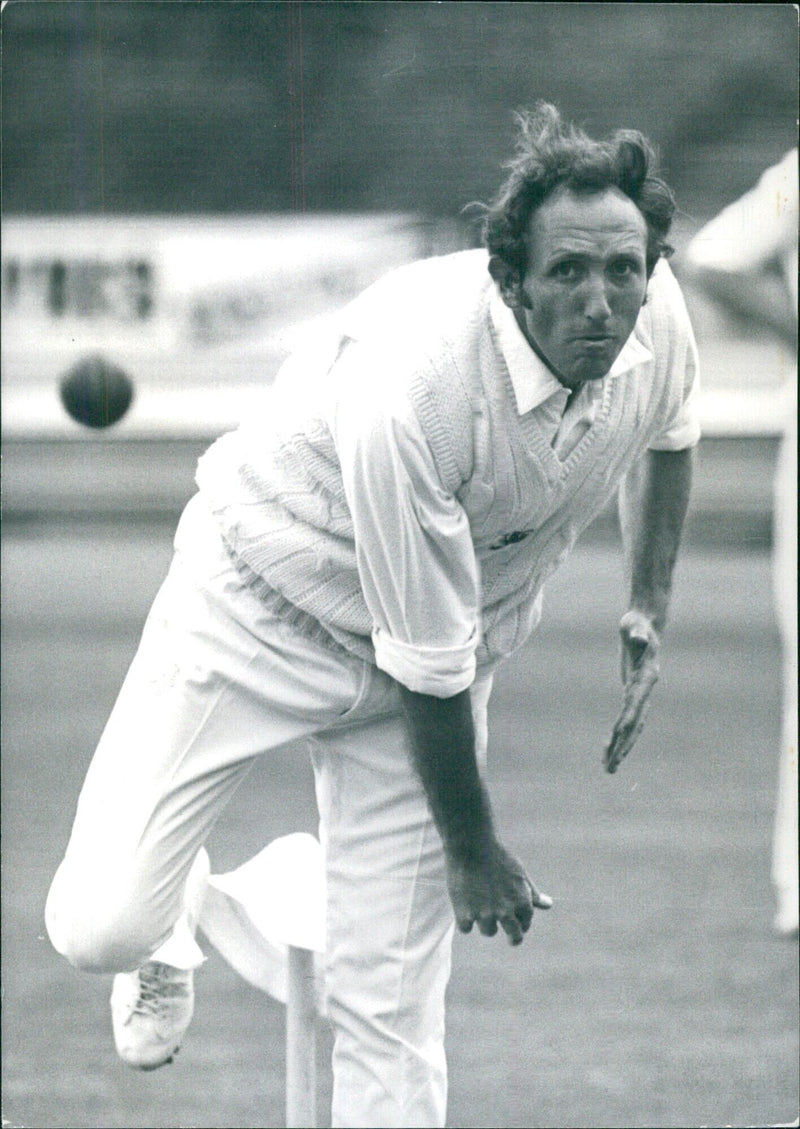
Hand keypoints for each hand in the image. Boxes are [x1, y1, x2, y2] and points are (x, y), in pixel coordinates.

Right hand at [445, 837, 551, 945]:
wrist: (471, 844)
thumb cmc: (497, 856)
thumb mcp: (519, 874)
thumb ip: (532, 894)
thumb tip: (549, 905)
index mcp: (522, 902)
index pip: (525, 923)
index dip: (520, 920)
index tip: (515, 915)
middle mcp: (506, 912)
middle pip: (515, 937)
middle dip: (514, 938)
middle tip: (512, 938)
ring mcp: (485, 915)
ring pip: (489, 931)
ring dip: (485, 921)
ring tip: (478, 903)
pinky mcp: (464, 915)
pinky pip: (466, 928)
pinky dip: (464, 919)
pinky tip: (463, 905)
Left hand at [604, 609, 659, 773]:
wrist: (645, 624)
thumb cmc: (638, 624)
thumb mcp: (635, 626)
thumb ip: (637, 634)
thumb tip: (639, 638)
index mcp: (647, 677)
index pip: (635, 702)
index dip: (627, 719)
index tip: (617, 735)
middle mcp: (645, 690)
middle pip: (635, 722)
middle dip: (624, 745)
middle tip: (611, 767)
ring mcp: (640, 695)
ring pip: (631, 727)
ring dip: (621, 747)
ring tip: (608, 769)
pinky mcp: (632, 694)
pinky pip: (626, 720)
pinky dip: (617, 735)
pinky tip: (608, 748)